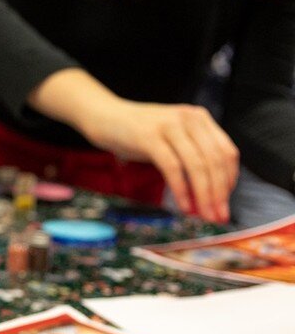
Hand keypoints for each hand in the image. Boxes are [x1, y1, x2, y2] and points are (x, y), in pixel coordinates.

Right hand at [79, 99, 238, 221]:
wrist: (103, 117)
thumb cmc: (137, 133)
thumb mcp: (171, 141)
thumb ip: (190, 160)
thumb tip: (208, 197)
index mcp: (199, 119)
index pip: (227, 152)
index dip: (229, 180)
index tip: (224, 203)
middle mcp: (189, 119)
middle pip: (214, 161)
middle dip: (219, 193)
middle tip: (218, 216)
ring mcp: (169, 126)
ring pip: (197, 165)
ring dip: (203, 195)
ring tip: (204, 215)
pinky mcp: (149, 136)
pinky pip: (172, 167)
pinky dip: (181, 189)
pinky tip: (183, 205)